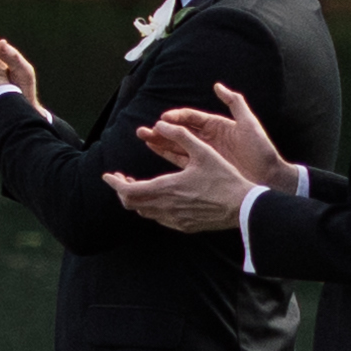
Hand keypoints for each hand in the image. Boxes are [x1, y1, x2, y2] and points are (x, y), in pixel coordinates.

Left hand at [104, 87, 284, 234]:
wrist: (243, 208)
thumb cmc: (225, 179)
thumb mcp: (204, 151)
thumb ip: (181, 135)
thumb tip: (161, 124)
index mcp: (167, 188)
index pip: (128, 191)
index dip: (114, 183)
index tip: (107, 175)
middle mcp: (166, 207)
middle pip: (131, 203)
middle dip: (122, 190)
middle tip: (121, 179)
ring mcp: (174, 220)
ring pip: (144, 212)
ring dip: (137, 199)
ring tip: (138, 185)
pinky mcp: (184, 226)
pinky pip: (158, 219)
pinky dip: (151, 208)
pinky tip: (159, 197)